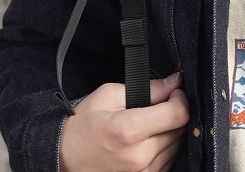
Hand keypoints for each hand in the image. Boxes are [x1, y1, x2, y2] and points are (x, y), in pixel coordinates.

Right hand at [59, 73, 189, 171]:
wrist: (64, 157)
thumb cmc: (83, 125)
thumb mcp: (109, 95)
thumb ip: (147, 89)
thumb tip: (174, 82)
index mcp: (129, 131)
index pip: (177, 114)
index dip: (181, 99)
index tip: (175, 92)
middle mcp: (139, 156)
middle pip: (180, 130)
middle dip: (174, 114)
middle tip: (160, 106)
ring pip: (177, 146)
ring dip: (170, 132)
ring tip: (150, 124)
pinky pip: (169, 161)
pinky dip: (165, 148)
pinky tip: (148, 140)